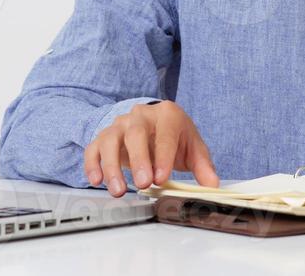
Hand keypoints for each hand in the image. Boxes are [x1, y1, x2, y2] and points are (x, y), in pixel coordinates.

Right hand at [83, 100, 218, 196]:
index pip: (165, 134)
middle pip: (135, 134)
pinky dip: (93, 163)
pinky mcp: (104, 136)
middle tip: (143, 184)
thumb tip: (212, 185)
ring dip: (112, 166)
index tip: (161, 178)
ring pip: (110, 140)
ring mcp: (120, 124)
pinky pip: (94, 147)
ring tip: (119, 190)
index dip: (163, 157)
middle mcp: (141, 115)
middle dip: (138, 160)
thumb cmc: (174, 136)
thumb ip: (202, 166)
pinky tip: (96, 180)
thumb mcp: (192, 147)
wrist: (155, 123)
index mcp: (167, 115)